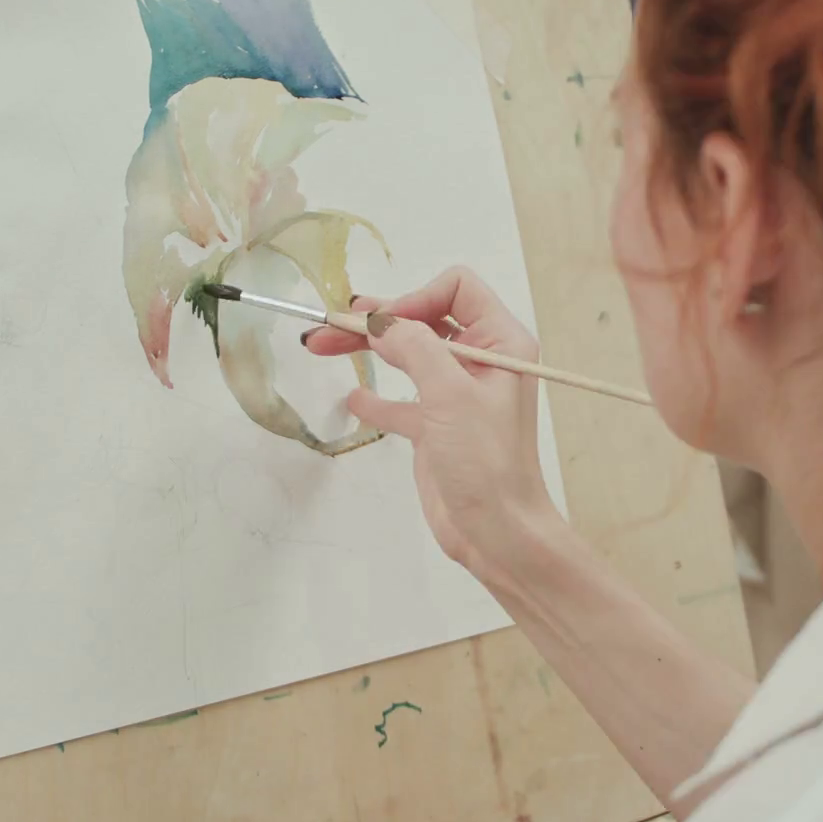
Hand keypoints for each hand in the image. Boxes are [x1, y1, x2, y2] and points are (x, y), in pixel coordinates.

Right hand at [305, 267, 558, 573]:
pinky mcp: (437, 428)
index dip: (416, 298)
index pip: (456, 290)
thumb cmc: (485, 459)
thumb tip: (378, 321)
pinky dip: (376, 397)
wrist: (497, 532)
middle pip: (423, 320)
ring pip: (406, 357)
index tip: (384, 326)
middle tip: (329, 326)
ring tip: (321, 345)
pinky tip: (353, 399)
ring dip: (366, 350)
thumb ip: (414, 347)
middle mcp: (481, 361)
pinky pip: (401, 401)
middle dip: (378, 321)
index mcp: (501, 342)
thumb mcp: (450, 394)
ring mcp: (457, 394)